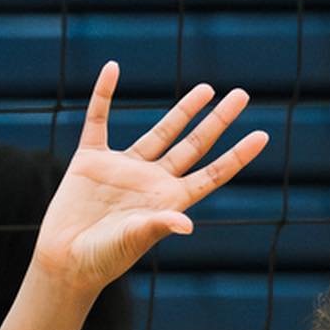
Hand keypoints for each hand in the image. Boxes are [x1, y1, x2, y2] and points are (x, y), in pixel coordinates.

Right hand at [32, 62, 267, 292]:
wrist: (66, 260)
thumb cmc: (103, 257)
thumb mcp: (133, 241)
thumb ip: (158, 227)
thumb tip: (186, 225)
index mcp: (170, 200)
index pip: (213, 173)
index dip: (238, 155)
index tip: (263, 135)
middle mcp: (153, 180)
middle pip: (195, 144)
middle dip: (218, 120)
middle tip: (242, 95)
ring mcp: (124, 167)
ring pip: (160, 131)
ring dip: (184, 110)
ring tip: (208, 89)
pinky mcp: (92, 159)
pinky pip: (98, 120)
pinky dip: (103, 94)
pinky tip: (112, 69)